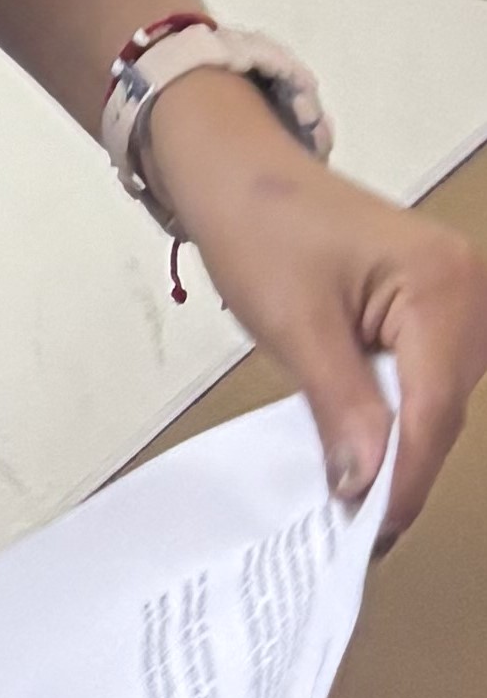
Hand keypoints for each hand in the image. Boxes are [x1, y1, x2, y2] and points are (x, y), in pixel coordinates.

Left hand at [149, 73, 486, 541]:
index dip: (403, 476)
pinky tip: (365, 447)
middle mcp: (466, 290)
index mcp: (443, 286)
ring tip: (360, 499)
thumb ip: (341, 407)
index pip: (433, 409)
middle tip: (361, 529)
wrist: (233, 165)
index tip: (372, 532)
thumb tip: (368, 487)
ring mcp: (454, 297)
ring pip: (435, 399)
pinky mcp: (431, 306)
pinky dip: (393, 413)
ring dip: (399, 444)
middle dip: (402, 465)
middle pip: (442, 407)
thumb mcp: (294, 323)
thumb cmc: (257, 223)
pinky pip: (422, 376)